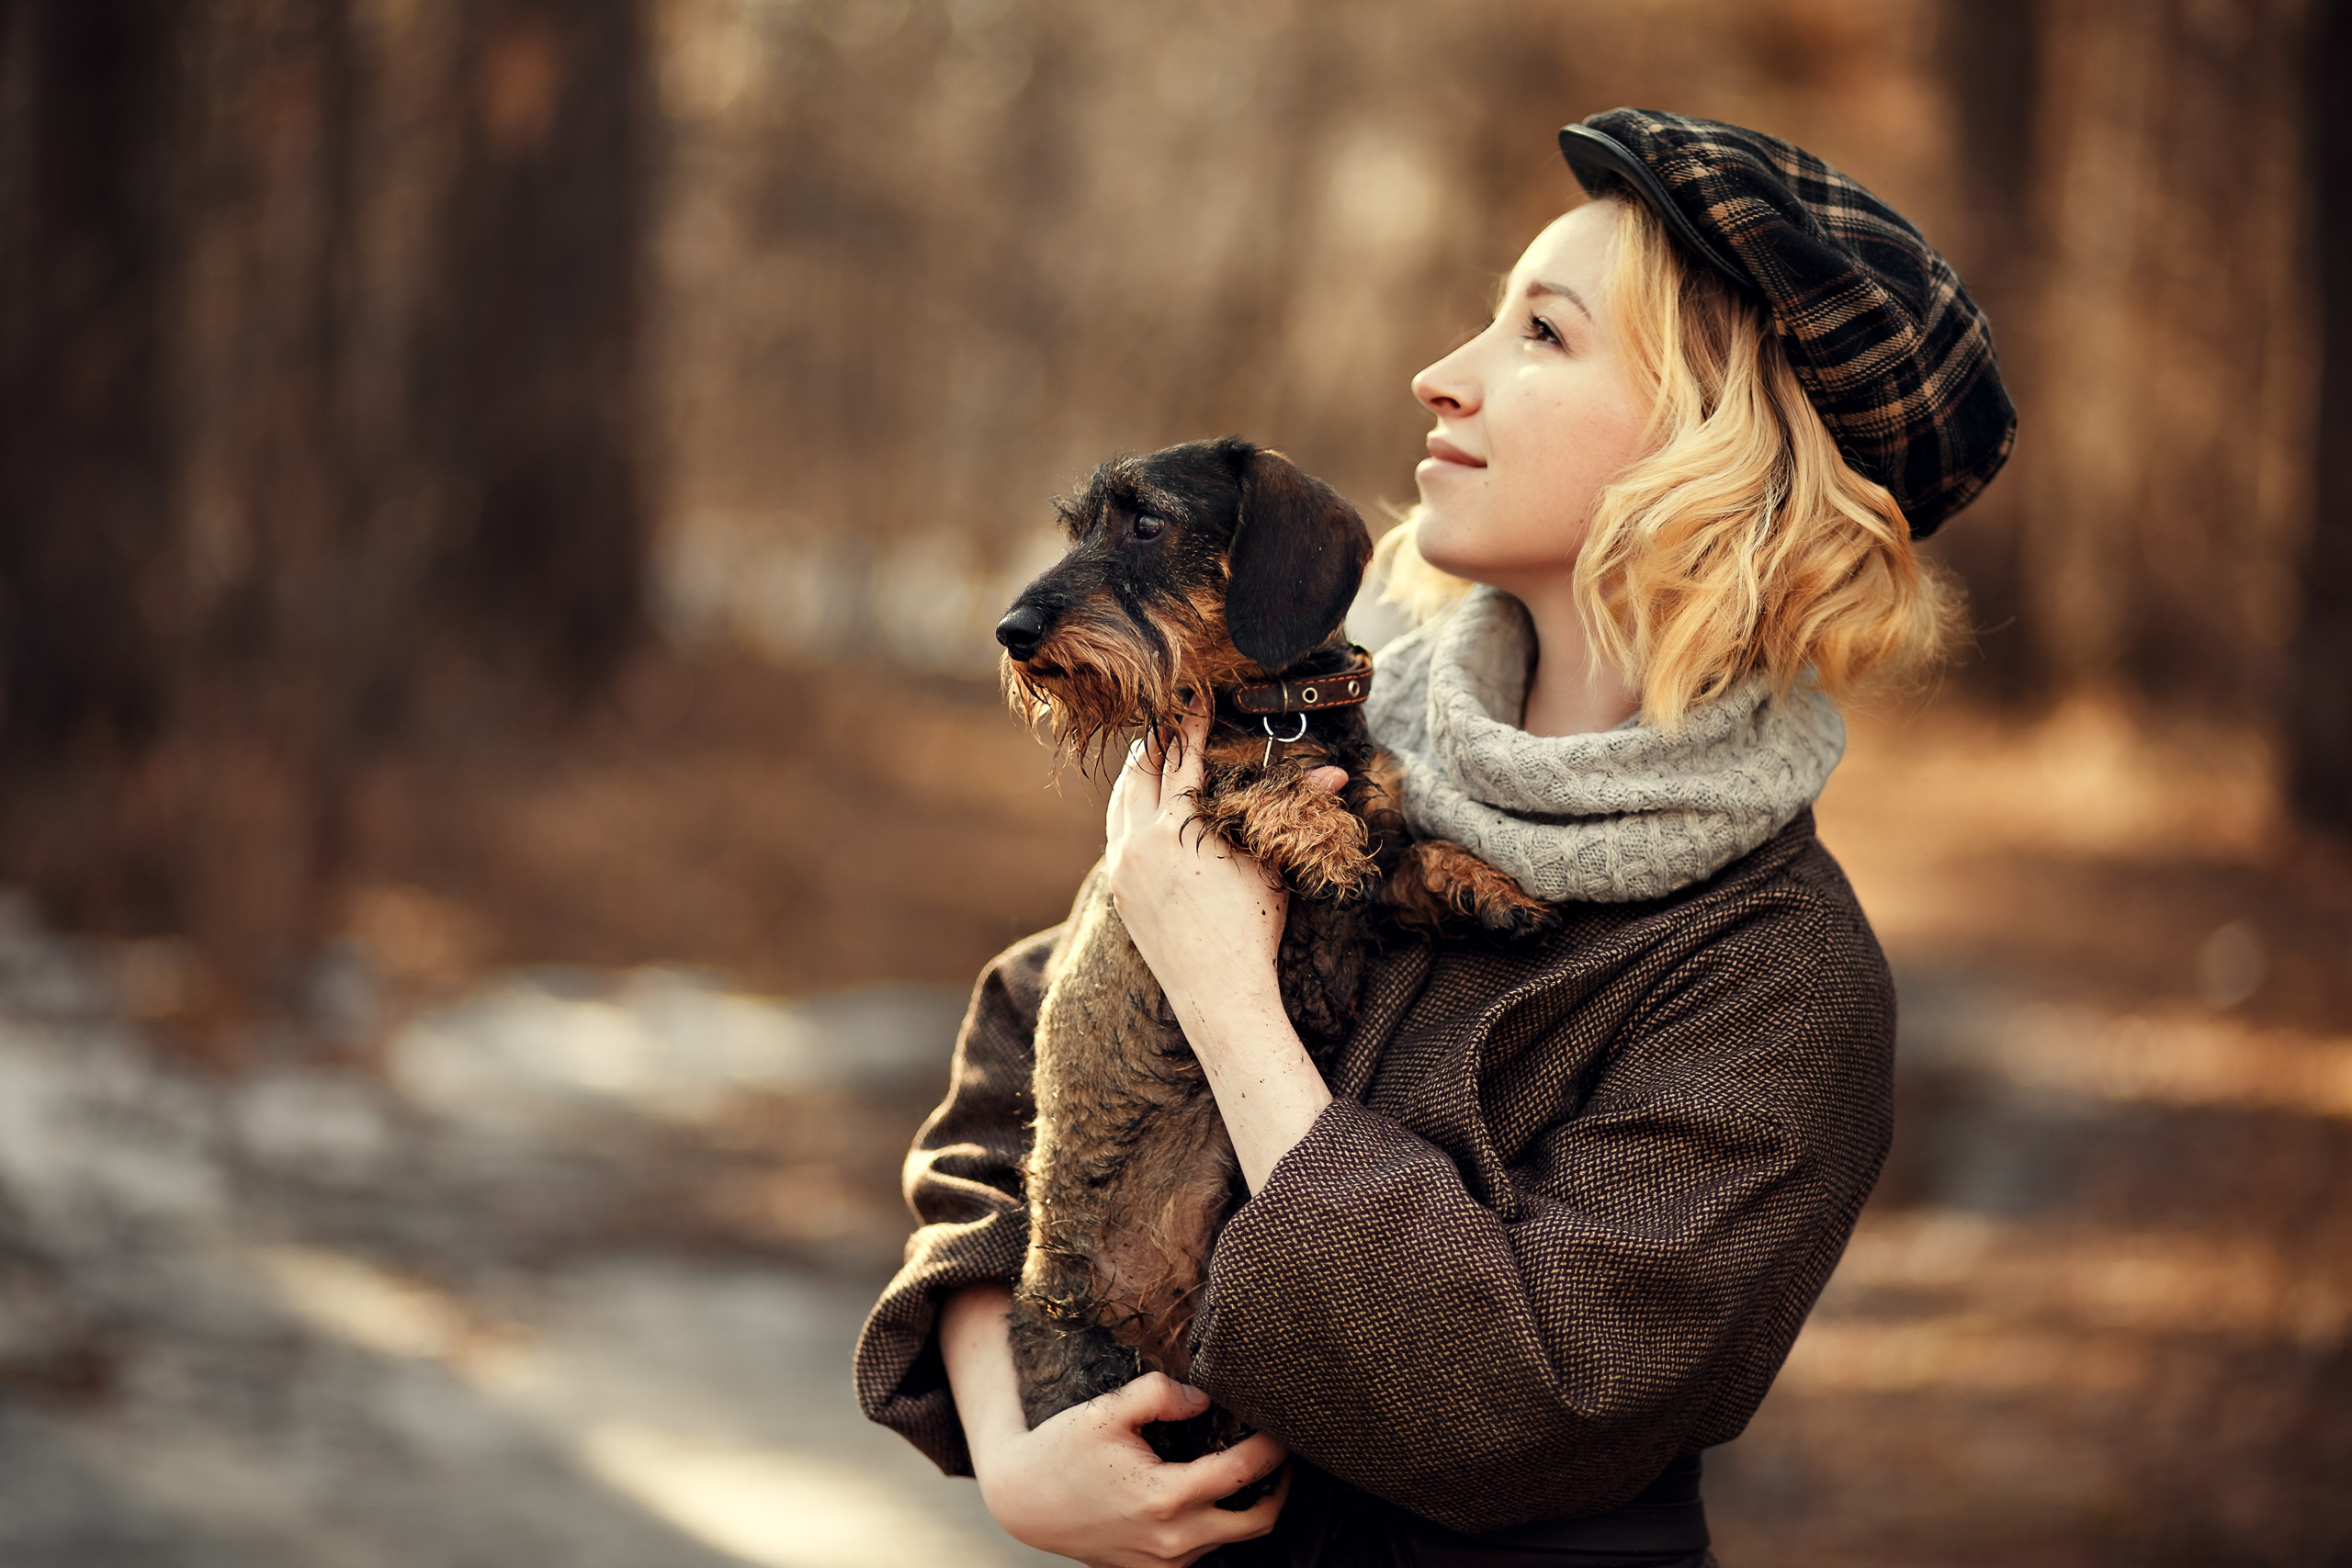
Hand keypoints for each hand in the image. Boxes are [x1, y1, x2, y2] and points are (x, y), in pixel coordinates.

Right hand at [974, 1371, 1291, 1566]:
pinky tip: (1206, 1490)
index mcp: (1165, 1498)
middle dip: (1278, 1485)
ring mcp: (1164, 1563)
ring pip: (1232, 1537)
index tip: (1281, 1424)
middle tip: (1279, 1452)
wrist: (1023, 1503)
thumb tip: (1205, 1398)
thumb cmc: (1063, 1451)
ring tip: (1241, 1464)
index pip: (1244, 1472)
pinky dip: (1217, 1521)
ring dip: (1247, 1503)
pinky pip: (1205, 1548)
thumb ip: (1161, 1394)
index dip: (1272, 1446)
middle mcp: (1172, 1540)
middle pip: (1258, 1520)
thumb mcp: (1106, 1410)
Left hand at [1102, 701, 1343, 1016]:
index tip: (1197, 698)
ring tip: (1153, 752)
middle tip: (1170, 716)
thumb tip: (1338, 774)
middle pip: (1138, 770)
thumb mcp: (1272, 864)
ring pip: (1119, 800)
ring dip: (1136, 772)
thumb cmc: (1253, 928)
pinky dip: (1128, 808)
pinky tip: (1142, 804)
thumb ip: (1292, 809)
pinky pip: (1116, 833)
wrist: (1218, 993)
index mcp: (1175, 827)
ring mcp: (1122, 866)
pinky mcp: (1118, 889)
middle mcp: (1138, 840)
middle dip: (1155, 740)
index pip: (1181, 757)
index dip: (1191, 723)